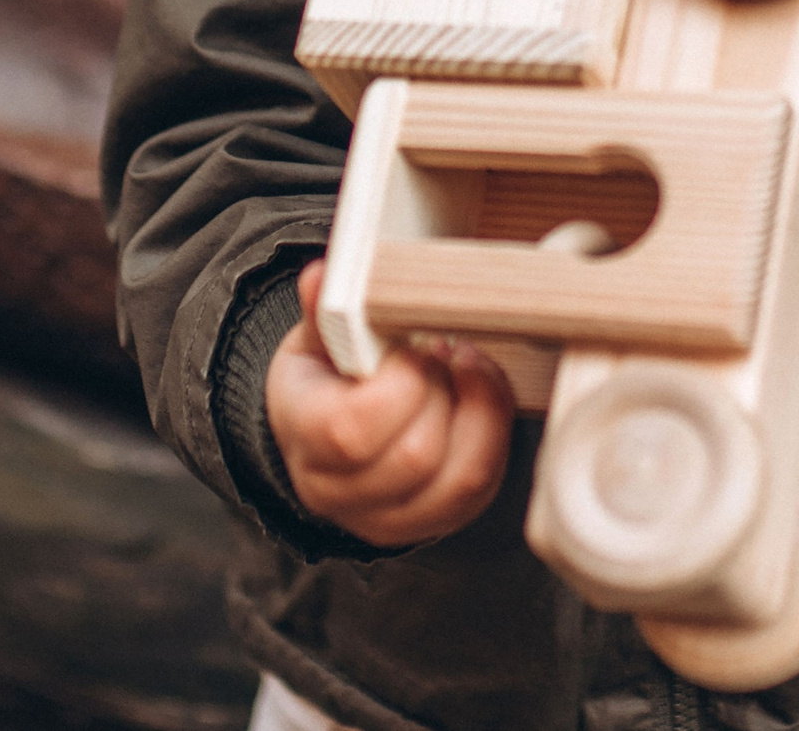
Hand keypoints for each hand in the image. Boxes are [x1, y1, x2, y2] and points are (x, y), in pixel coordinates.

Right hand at [264, 261, 515, 546]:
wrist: (323, 434)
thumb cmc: (325, 380)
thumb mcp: (317, 339)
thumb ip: (327, 309)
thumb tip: (324, 276)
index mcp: (304, 443)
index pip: (353, 432)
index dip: (399, 383)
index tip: (409, 348)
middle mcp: (340, 495)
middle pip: (417, 456)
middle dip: (442, 391)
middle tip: (440, 353)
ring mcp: (389, 519)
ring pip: (462, 479)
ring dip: (480, 411)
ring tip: (465, 368)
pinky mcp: (436, 521)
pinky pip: (484, 487)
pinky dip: (493, 433)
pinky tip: (477, 395)